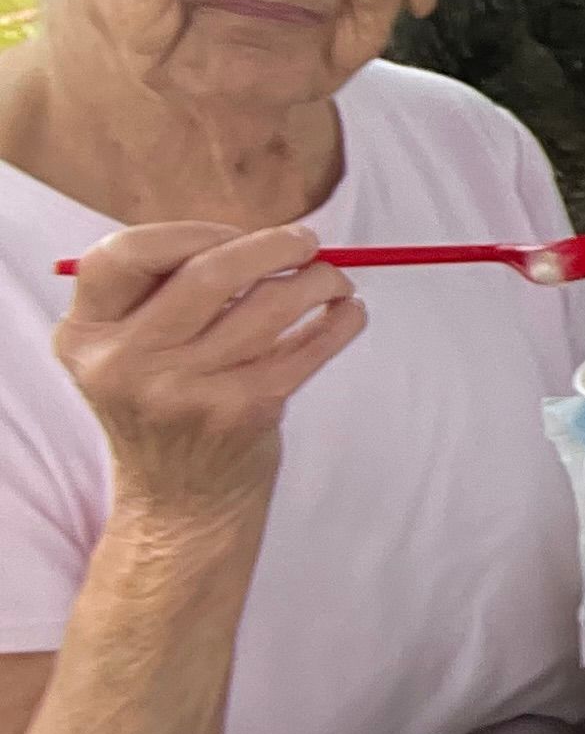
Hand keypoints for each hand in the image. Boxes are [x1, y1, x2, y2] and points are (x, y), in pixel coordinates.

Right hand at [52, 223, 363, 530]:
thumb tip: (267, 232)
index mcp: (86, 335)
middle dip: (275, 245)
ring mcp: (183, 391)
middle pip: (211, 270)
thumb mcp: (131, 349)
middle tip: (309, 242)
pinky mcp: (240, 412)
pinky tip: (349, 313)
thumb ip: (166, 288)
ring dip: (320, 280)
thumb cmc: (167, 399)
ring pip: (272, 303)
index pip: (124, 254)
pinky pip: (310, 345)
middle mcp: (124, 363)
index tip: (232, 234)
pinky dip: (343, 320)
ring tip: (334, 282)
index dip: (189, 232)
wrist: (179, 502)